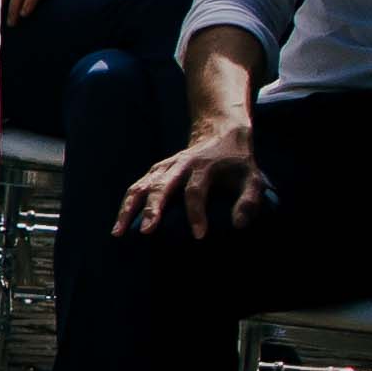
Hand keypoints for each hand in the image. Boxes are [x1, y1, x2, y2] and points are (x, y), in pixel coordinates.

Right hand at [123, 127, 270, 241]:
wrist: (221, 134)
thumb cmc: (238, 163)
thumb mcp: (253, 179)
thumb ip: (248, 202)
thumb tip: (238, 226)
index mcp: (204, 167)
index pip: (195, 191)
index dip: (197, 214)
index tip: (199, 236)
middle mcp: (179, 165)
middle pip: (160, 186)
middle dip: (152, 209)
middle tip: (146, 232)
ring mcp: (164, 167)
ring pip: (141, 186)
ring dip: (128, 208)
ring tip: (118, 231)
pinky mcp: (155, 170)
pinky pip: (137, 186)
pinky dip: (127, 204)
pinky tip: (122, 222)